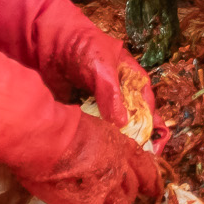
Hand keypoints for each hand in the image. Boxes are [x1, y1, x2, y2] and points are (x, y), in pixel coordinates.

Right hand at [18, 111, 161, 203]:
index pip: (141, 163)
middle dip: (127, 198)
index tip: (153, 188)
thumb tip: (86, 150)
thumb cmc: (59, 126)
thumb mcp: (88, 127)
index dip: (149, 177)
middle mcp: (118, 168)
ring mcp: (105, 189)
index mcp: (118, 144)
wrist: (48, 139)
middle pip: (131, 190)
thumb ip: (95, 143)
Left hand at [77, 36, 168, 154]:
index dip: (153, 127)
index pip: (147, 107)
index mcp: (132, 79)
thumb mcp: (102, 68)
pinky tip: (96, 152)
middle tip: (136, 161)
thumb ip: (112, 94)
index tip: (154, 149)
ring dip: (115, 141)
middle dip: (136, 139)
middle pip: (133, 120)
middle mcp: (119, 93)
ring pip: (113, 126)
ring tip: (117, 162)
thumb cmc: (83, 47)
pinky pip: (94, 126)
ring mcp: (100, 102)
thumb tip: (123, 123)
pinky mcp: (82, 109)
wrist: (49, 42)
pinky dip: (96, 138)